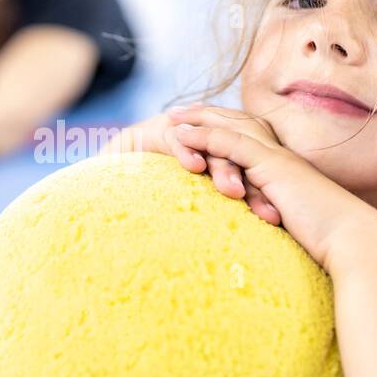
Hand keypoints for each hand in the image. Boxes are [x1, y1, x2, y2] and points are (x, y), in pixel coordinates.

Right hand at [97, 103, 281, 225]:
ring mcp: (177, 133)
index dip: (261, 192)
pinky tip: (194, 166)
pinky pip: (174, 137)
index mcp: (215, 156)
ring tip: (232, 192)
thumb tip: (253, 246)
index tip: (275, 221)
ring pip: (208, 146)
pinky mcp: (151, 131)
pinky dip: (185, 150)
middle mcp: (200, 141)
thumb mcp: (187, 210)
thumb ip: (214, 214)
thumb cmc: (144, 203)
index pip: (245, 169)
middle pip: (233, 156)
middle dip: (250, 183)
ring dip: (222, 168)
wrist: (101, 185)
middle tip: (265, 211)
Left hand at [166, 104, 376, 270]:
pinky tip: (182, 136)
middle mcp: (282, 155)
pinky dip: (205, 136)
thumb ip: (276, 221)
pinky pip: (232, 144)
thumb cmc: (328, 242)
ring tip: (171, 117)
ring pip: (232, 127)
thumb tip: (264, 233)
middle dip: (207, 114)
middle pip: (238, 123)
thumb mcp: (295, 227)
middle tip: (177, 112)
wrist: (352, 240)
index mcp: (287, 168)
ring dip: (199, 119)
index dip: (225, 129)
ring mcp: (278, 158)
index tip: (200, 127)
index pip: (251, 138)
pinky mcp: (273, 167)